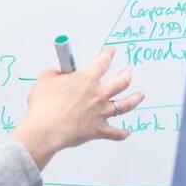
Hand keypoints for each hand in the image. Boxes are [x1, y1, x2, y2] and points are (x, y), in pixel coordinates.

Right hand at [10, 47, 146, 168]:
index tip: (111, 51)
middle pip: (121, 82)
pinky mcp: (97, 130)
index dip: (108, 54)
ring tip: (140, 95)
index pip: (102, 61)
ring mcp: (100, 113)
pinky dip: (121, 134)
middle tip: (126, 72)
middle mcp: (98, 94)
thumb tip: (60, 74)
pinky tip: (126, 133)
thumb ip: (55, 73)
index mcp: (87, 79)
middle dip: (126, 75)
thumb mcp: (45, 79)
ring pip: (125, 105)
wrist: (46, 129)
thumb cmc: (44, 104)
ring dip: (134, 99)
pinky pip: (114, 133)